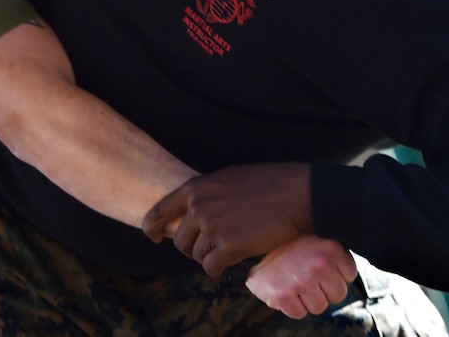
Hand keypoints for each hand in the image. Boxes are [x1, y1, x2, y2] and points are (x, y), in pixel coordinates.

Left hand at [142, 163, 311, 276]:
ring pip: (196, 256)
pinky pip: (211, 268)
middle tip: (213, 246)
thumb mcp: (228, 178)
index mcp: (196, 189)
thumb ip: (207, 194)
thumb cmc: (268, 183)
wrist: (296, 194)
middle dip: (193, 248)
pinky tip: (232, 262)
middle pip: (179, 241)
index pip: (158, 212)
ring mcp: (212, 228)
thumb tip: (195, 210)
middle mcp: (199, 208)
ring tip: (229, 249)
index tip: (153, 237)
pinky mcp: (228, 247)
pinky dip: (219, 269)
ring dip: (210, 257)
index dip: (152, 228)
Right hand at [246, 235, 357, 318]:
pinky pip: (299, 313)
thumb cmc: (288, 243)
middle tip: (307, 274)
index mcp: (330, 248)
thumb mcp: (315, 236)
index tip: (321, 263)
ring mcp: (300, 281)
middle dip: (324, 288)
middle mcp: (318, 264)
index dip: (335, 272)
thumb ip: (334, 250)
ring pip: (320, 307)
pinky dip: (292, 305)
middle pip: (338, 295)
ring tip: (295, 280)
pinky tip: (285, 288)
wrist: (251, 244)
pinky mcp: (282, 296)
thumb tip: (353, 266)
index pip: (350, 276)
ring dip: (308, 298)